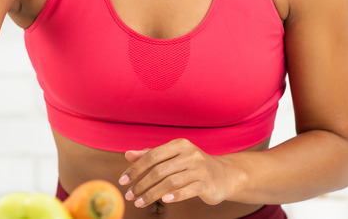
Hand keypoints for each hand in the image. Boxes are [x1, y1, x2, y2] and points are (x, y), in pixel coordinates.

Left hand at [119, 138, 236, 207]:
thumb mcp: (174, 157)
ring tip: (139, 202)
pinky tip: (164, 200)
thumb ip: (151, 155)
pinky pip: (187, 190)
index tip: (123, 180)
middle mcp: (190, 154)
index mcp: (180, 145)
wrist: (225, 175)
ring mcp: (199, 169)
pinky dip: (174, 196)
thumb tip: (128, 154)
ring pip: (170, 182)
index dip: (135, 168)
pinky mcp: (207, 183)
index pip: (152, 156)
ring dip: (151, 194)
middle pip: (159, 170)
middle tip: (129, 195)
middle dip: (141, 184)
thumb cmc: (193, 165)